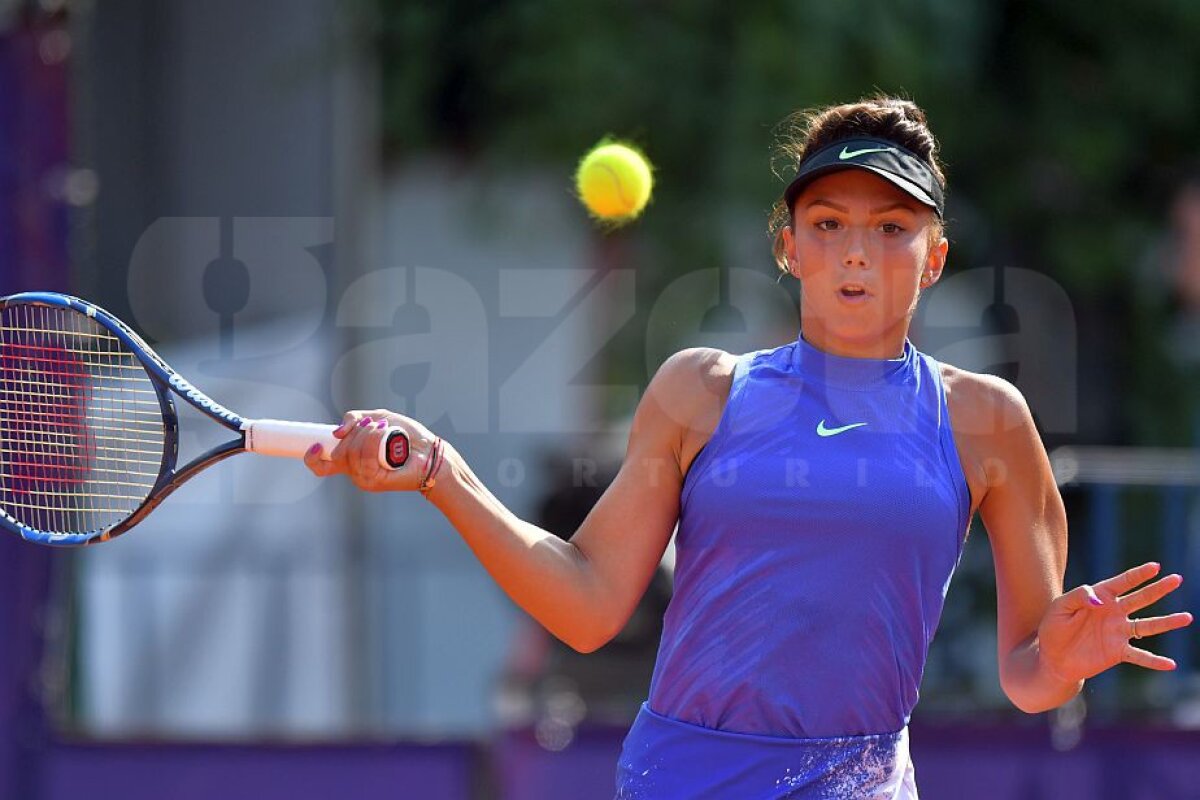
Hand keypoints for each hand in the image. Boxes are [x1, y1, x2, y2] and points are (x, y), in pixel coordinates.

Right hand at [302, 409, 440, 492]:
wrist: (430, 451)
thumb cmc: (407, 436)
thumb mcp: (378, 419)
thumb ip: (354, 420)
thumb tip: (335, 432)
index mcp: (351, 457)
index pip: (322, 465)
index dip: (312, 458)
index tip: (315, 446)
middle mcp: (354, 470)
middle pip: (336, 452)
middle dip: (355, 433)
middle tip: (377, 427)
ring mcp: (362, 478)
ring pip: (351, 452)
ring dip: (368, 435)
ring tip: (386, 431)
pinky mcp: (374, 482)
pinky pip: (365, 459)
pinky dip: (375, 442)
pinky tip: (388, 437)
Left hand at [1038, 562, 1193, 682]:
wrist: (1052, 657)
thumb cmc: (1054, 628)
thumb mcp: (1059, 607)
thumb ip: (1078, 597)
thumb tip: (1100, 601)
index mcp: (1099, 597)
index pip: (1122, 582)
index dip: (1138, 574)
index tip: (1155, 567)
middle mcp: (1113, 613)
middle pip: (1140, 599)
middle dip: (1158, 589)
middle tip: (1177, 579)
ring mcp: (1118, 633)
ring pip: (1147, 626)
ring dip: (1167, 622)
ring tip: (1187, 617)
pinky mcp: (1118, 653)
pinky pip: (1140, 656)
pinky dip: (1154, 661)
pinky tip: (1170, 664)